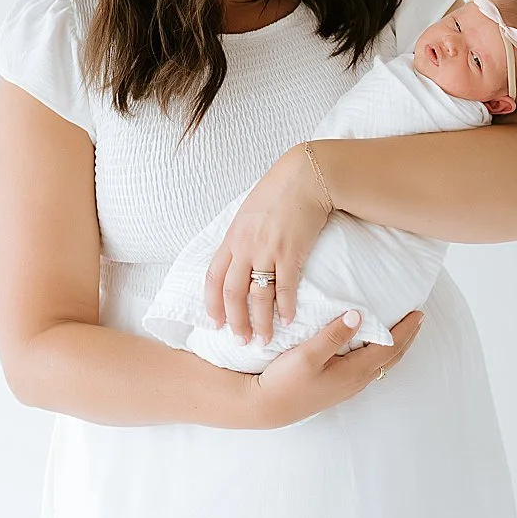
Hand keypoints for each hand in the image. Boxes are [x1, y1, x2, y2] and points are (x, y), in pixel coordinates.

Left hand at [204, 143, 333, 344]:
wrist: (304, 176)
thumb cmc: (278, 192)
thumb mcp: (248, 213)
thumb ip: (242, 236)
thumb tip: (239, 256)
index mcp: (231, 238)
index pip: (213, 277)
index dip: (212, 303)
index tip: (214, 323)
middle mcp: (244, 248)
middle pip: (232, 293)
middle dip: (235, 321)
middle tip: (240, 341)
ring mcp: (266, 251)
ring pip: (258, 296)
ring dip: (260, 322)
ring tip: (264, 340)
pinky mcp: (290, 252)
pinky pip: (285, 288)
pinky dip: (285, 307)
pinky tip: (287, 321)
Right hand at [243, 309, 422, 428]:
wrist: (268, 407)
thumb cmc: (285, 381)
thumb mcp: (307, 354)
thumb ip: (333, 335)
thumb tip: (358, 315)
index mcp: (354, 371)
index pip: (389, 347)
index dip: (405, 330)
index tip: (419, 312)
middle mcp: (356, 381)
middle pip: (391, 357)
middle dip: (407, 337)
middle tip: (418, 318)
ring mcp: (348, 386)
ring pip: (381, 363)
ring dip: (395, 346)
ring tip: (401, 330)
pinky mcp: (338, 387)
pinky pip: (369, 367)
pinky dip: (380, 353)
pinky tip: (373, 346)